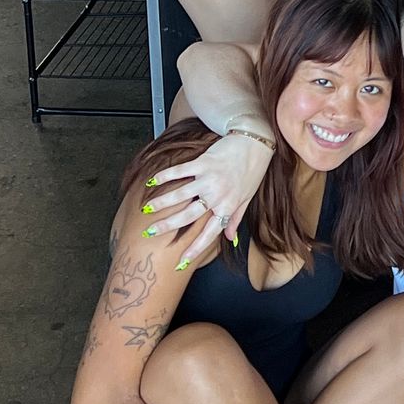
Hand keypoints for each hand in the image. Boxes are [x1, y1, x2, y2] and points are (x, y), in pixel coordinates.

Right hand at [141, 131, 273, 264]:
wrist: (255, 142)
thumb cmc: (252, 170)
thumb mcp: (246, 198)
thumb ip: (235, 219)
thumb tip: (230, 239)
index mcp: (228, 207)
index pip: (209, 234)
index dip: (195, 248)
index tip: (181, 262)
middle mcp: (217, 195)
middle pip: (188, 216)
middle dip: (167, 226)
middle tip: (150, 232)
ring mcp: (209, 178)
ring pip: (180, 194)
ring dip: (162, 202)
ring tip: (147, 209)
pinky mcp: (203, 162)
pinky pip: (180, 171)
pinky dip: (165, 176)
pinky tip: (153, 182)